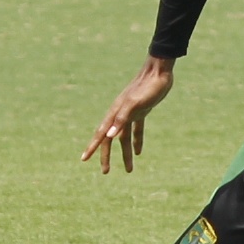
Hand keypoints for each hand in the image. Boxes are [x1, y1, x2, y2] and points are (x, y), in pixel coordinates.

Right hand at [83, 57, 174, 172]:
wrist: (159, 72)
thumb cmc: (147, 87)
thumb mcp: (136, 104)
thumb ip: (122, 118)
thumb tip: (110, 136)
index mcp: (115, 113)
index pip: (101, 134)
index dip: (92, 147)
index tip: (84, 159)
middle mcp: (119, 114)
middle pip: (110, 139)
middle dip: (107, 156)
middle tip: (106, 172)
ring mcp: (130, 113)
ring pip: (124, 138)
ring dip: (125, 154)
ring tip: (129, 170)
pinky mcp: (141, 112)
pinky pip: (136, 131)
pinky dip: (137, 141)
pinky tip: (138, 152)